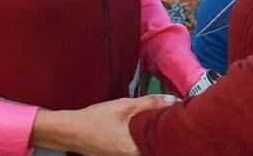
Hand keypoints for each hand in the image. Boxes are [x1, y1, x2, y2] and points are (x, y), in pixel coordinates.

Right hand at [32, 95, 177, 155]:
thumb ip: (149, 103)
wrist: (70, 131)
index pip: (162, 146)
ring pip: (146, 149)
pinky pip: (137, 149)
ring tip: (163, 125)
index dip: (173, 137)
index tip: (182, 126)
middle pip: (155, 148)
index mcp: (135, 149)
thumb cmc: (95, 120)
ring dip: (154, 139)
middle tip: (174, 123)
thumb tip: (172, 101)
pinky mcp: (119, 155)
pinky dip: (143, 141)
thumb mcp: (124, 107)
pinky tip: (145, 130)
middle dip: (165, 138)